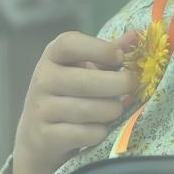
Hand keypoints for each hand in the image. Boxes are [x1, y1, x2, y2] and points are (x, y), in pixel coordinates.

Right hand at [9, 30, 138, 173]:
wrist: (38, 137)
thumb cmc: (69, 94)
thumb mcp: (83, 69)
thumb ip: (107, 53)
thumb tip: (135, 36)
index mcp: (52, 56)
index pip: (70, 44)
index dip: (99, 48)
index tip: (120, 58)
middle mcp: (42, 80)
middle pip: (85, 81)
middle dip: (118, 85)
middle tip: (132, 87)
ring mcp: (41, 109)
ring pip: (89, 110)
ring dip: (111, 111)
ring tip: (115, 109)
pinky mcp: (46, 137)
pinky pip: (85, 134)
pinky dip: (100, 132)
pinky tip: (99, 129)